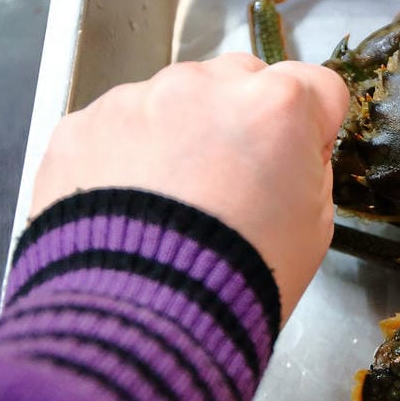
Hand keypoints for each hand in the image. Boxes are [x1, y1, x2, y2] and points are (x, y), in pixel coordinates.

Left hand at [30, 53, 348, 324]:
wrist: (142, 320)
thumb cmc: (239, 278)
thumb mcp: (315, 227)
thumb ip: (308, 168)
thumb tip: (291, 153)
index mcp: (277, 106)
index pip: (317, 85)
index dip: (314, 126)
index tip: (300, 158)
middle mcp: (205, 86)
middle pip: (242, 80)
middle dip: (244, 119)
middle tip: (235, 182)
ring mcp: (136, 100)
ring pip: (175, 98)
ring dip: (182, 133)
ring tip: (174, 203)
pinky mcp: (81, 125)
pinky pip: (118, 126)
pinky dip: (128, 155)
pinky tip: (133, 207)